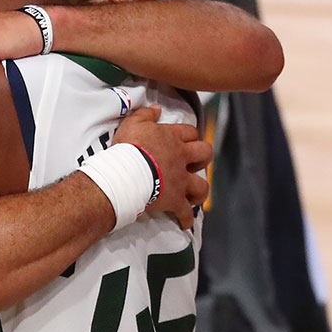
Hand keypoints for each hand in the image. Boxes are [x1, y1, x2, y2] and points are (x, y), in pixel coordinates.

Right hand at [112, 106, 210, 229]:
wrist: (126, 174)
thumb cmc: (127, 148)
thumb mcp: (132, 124)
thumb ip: (146, 114)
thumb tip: (157, 108)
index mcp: (173, 139)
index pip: (190, 132)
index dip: (189, 135)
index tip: (184, 140)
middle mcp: (181, 159)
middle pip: (205, 154)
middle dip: (202, 158)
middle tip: (193, 163)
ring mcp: (180, 181)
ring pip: (202, 185)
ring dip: (198, 190)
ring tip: (193, 194)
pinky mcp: (175, 200)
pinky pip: (185, 212)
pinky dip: (185, 219)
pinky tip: (184, 223)